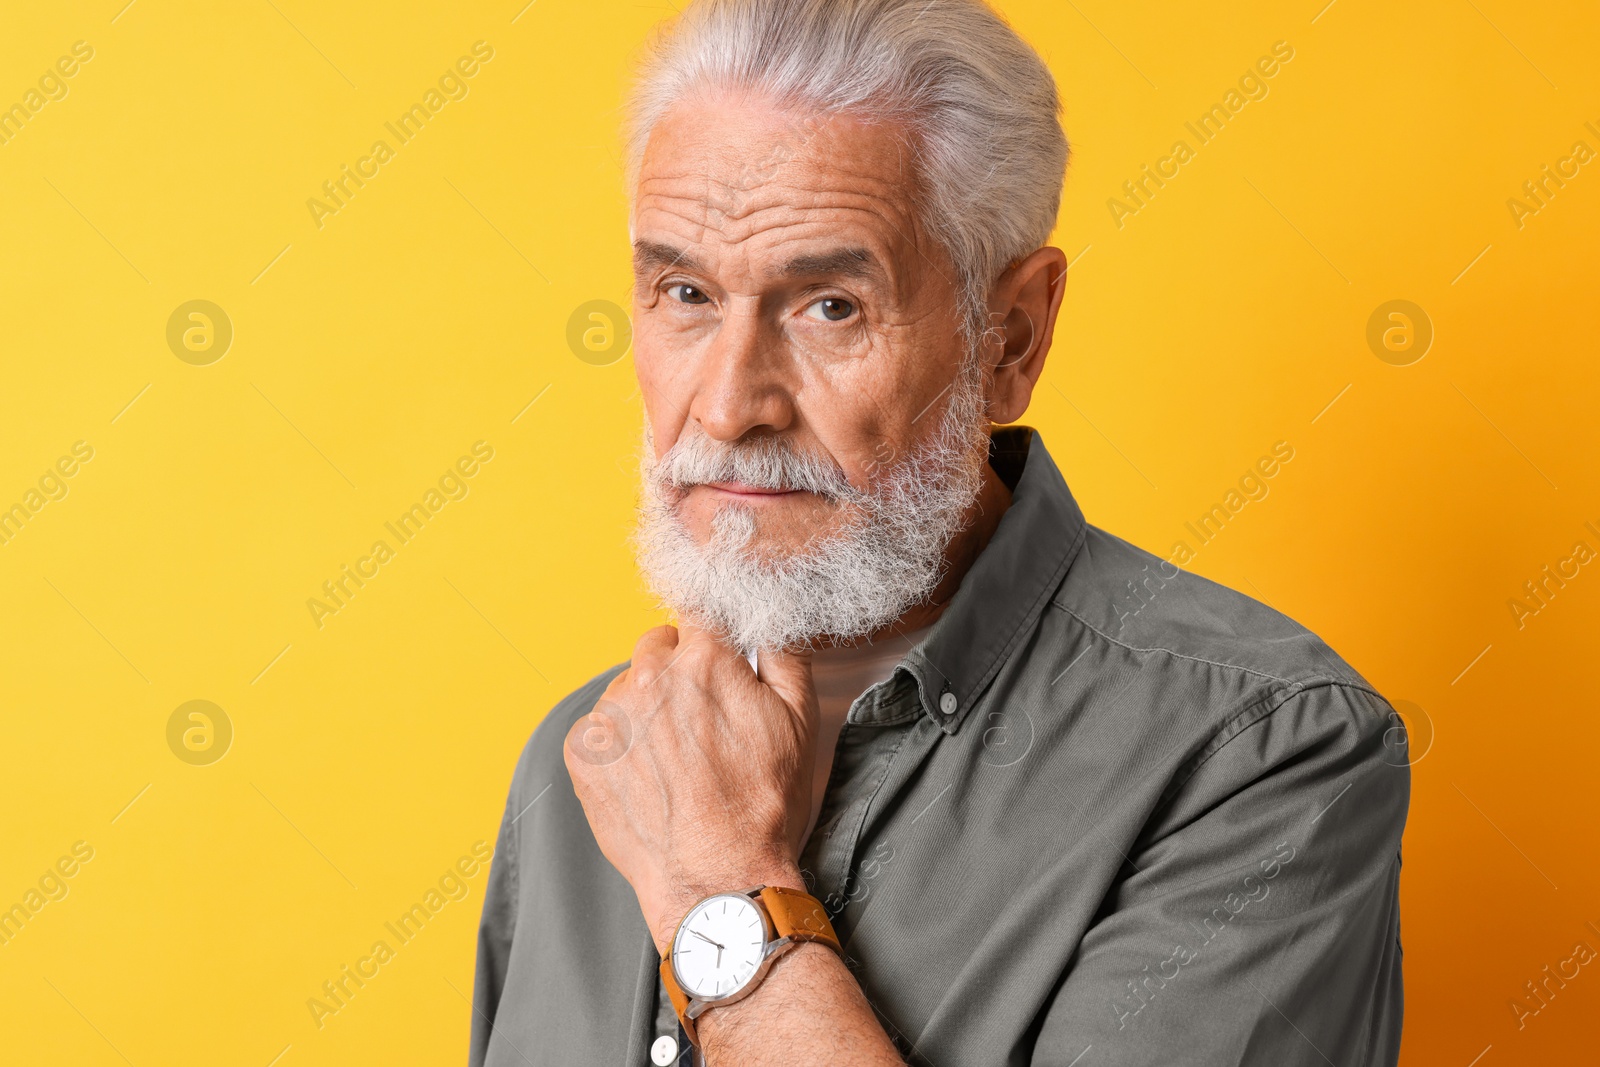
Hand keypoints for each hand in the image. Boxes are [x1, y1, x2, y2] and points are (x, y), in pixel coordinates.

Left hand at [563, 622, 818, 952]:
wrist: (716, 879)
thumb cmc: (762, 806)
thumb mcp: (799, 720)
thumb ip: (783, 652)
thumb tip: (770, 620)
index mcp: (702, 662)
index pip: (699, 612)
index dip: (713, 635)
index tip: (718, 653)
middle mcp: (647, 679)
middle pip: (658, 645)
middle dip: (680, 668)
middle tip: (705, 718)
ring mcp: (608, 717)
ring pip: (628, 687)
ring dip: (648, 706)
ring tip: (678, 757)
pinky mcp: (582, 754)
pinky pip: (600, 728)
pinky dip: (620, 743)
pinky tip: (650, 776)